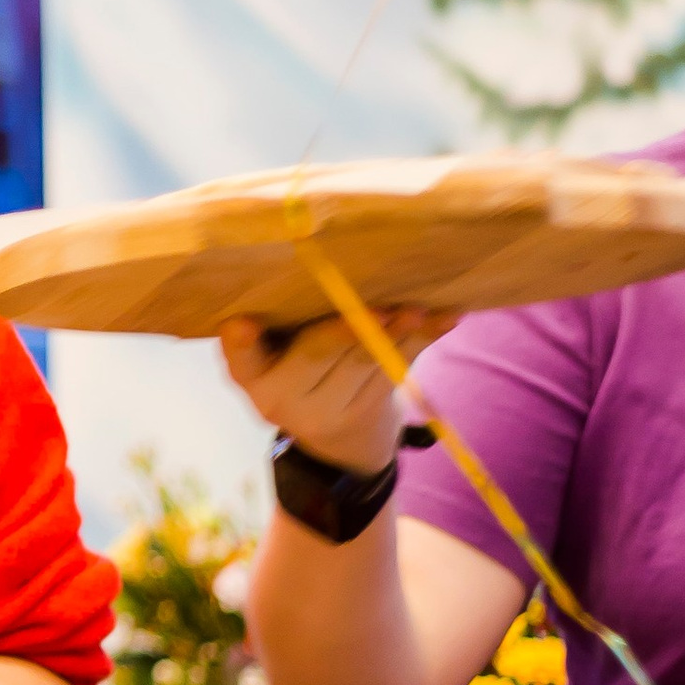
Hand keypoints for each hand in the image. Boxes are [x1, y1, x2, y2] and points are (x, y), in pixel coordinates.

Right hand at [222, 309, 456, 475]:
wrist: (335, 432)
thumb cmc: (297, 361)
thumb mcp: (276, 347)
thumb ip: (286, 314)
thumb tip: (324, 253)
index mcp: (251, 375)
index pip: (240, 359)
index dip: (240, 344)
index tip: (239, 324)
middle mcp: (281, 397)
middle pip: (314, 356)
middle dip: (344, 331)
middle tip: (373, 309)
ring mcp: (326, 411)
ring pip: (362, 364)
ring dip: (392, 332)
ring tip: (415, 310)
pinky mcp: (368, 410)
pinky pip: (396, 369)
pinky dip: (422, 339)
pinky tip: (445, 318)